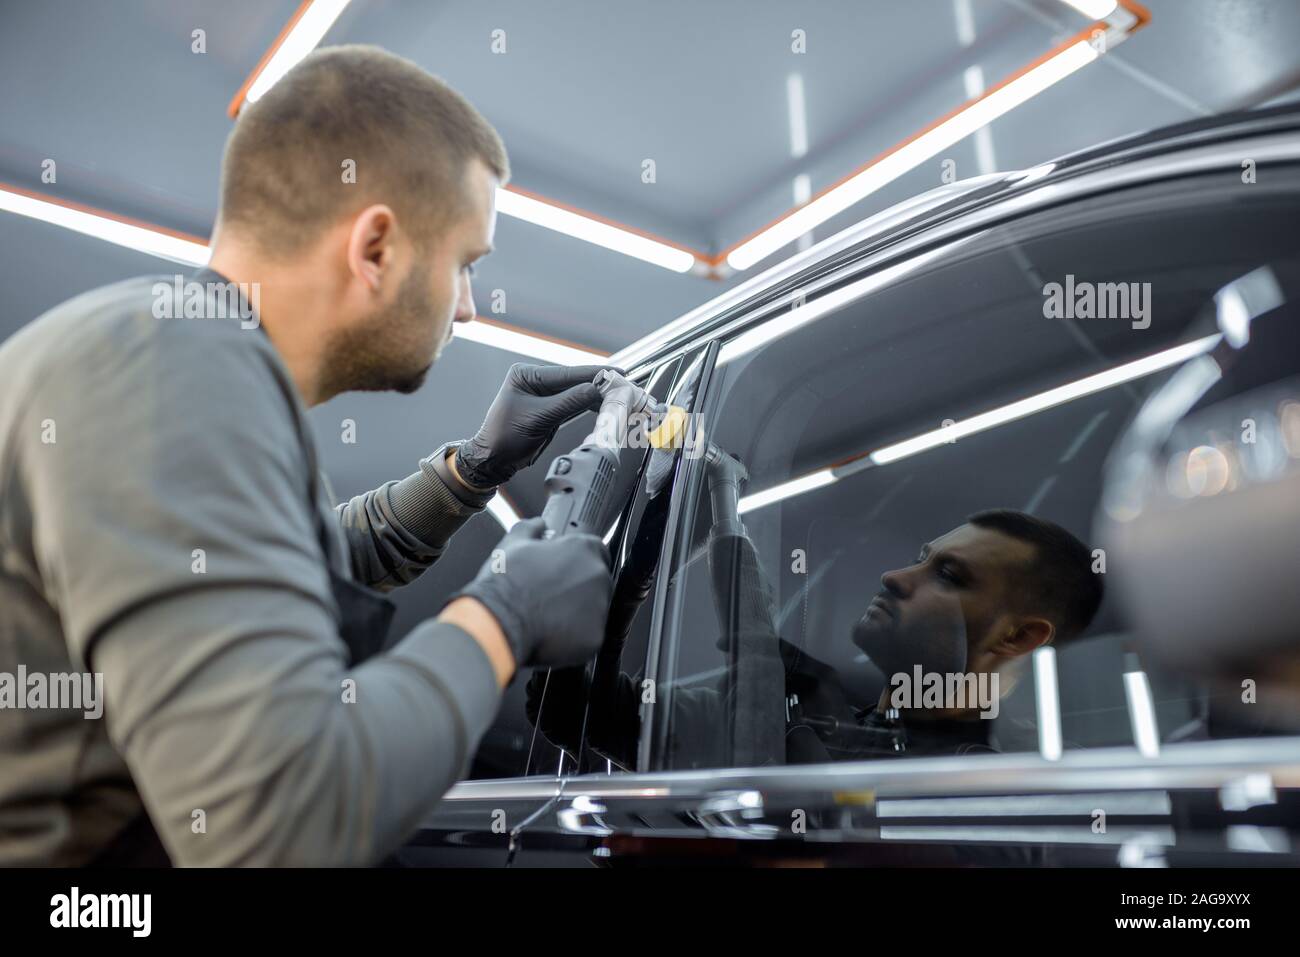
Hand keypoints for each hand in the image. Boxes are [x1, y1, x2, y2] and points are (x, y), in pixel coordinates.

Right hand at [449, 518, 611, 667]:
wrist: (499, 622)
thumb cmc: (505, 584)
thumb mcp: (513, 545)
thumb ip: (531, 529)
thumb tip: (538, 524)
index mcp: (583, 549)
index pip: (595, 550)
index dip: (578, 561)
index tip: (565, 571)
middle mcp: (598, 575)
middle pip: (597, 581)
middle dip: (579, 588)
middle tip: (552, 596)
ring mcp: (600, 607)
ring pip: (595, 609)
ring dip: (578, 612)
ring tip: (549, 616)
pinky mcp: (595, 636)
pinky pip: (589, 635)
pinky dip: (574, 636)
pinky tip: (553, 632)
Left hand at [455, 363, 618, 489]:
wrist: (494, 460)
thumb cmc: (504, 438)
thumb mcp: (539, 418)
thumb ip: (568, 402)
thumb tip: (594, 389)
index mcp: (526, 375)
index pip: (566, 373)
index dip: (593, 374)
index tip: (615, 374)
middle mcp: (535, 381)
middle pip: (574, 381)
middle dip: (598, 385)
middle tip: (622, 386)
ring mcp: (543, 395)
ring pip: (576, 393)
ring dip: (596, 397)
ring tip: (617, 398)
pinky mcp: (550, 409)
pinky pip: (574, 404)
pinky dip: (588, 406)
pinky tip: (603, 407)